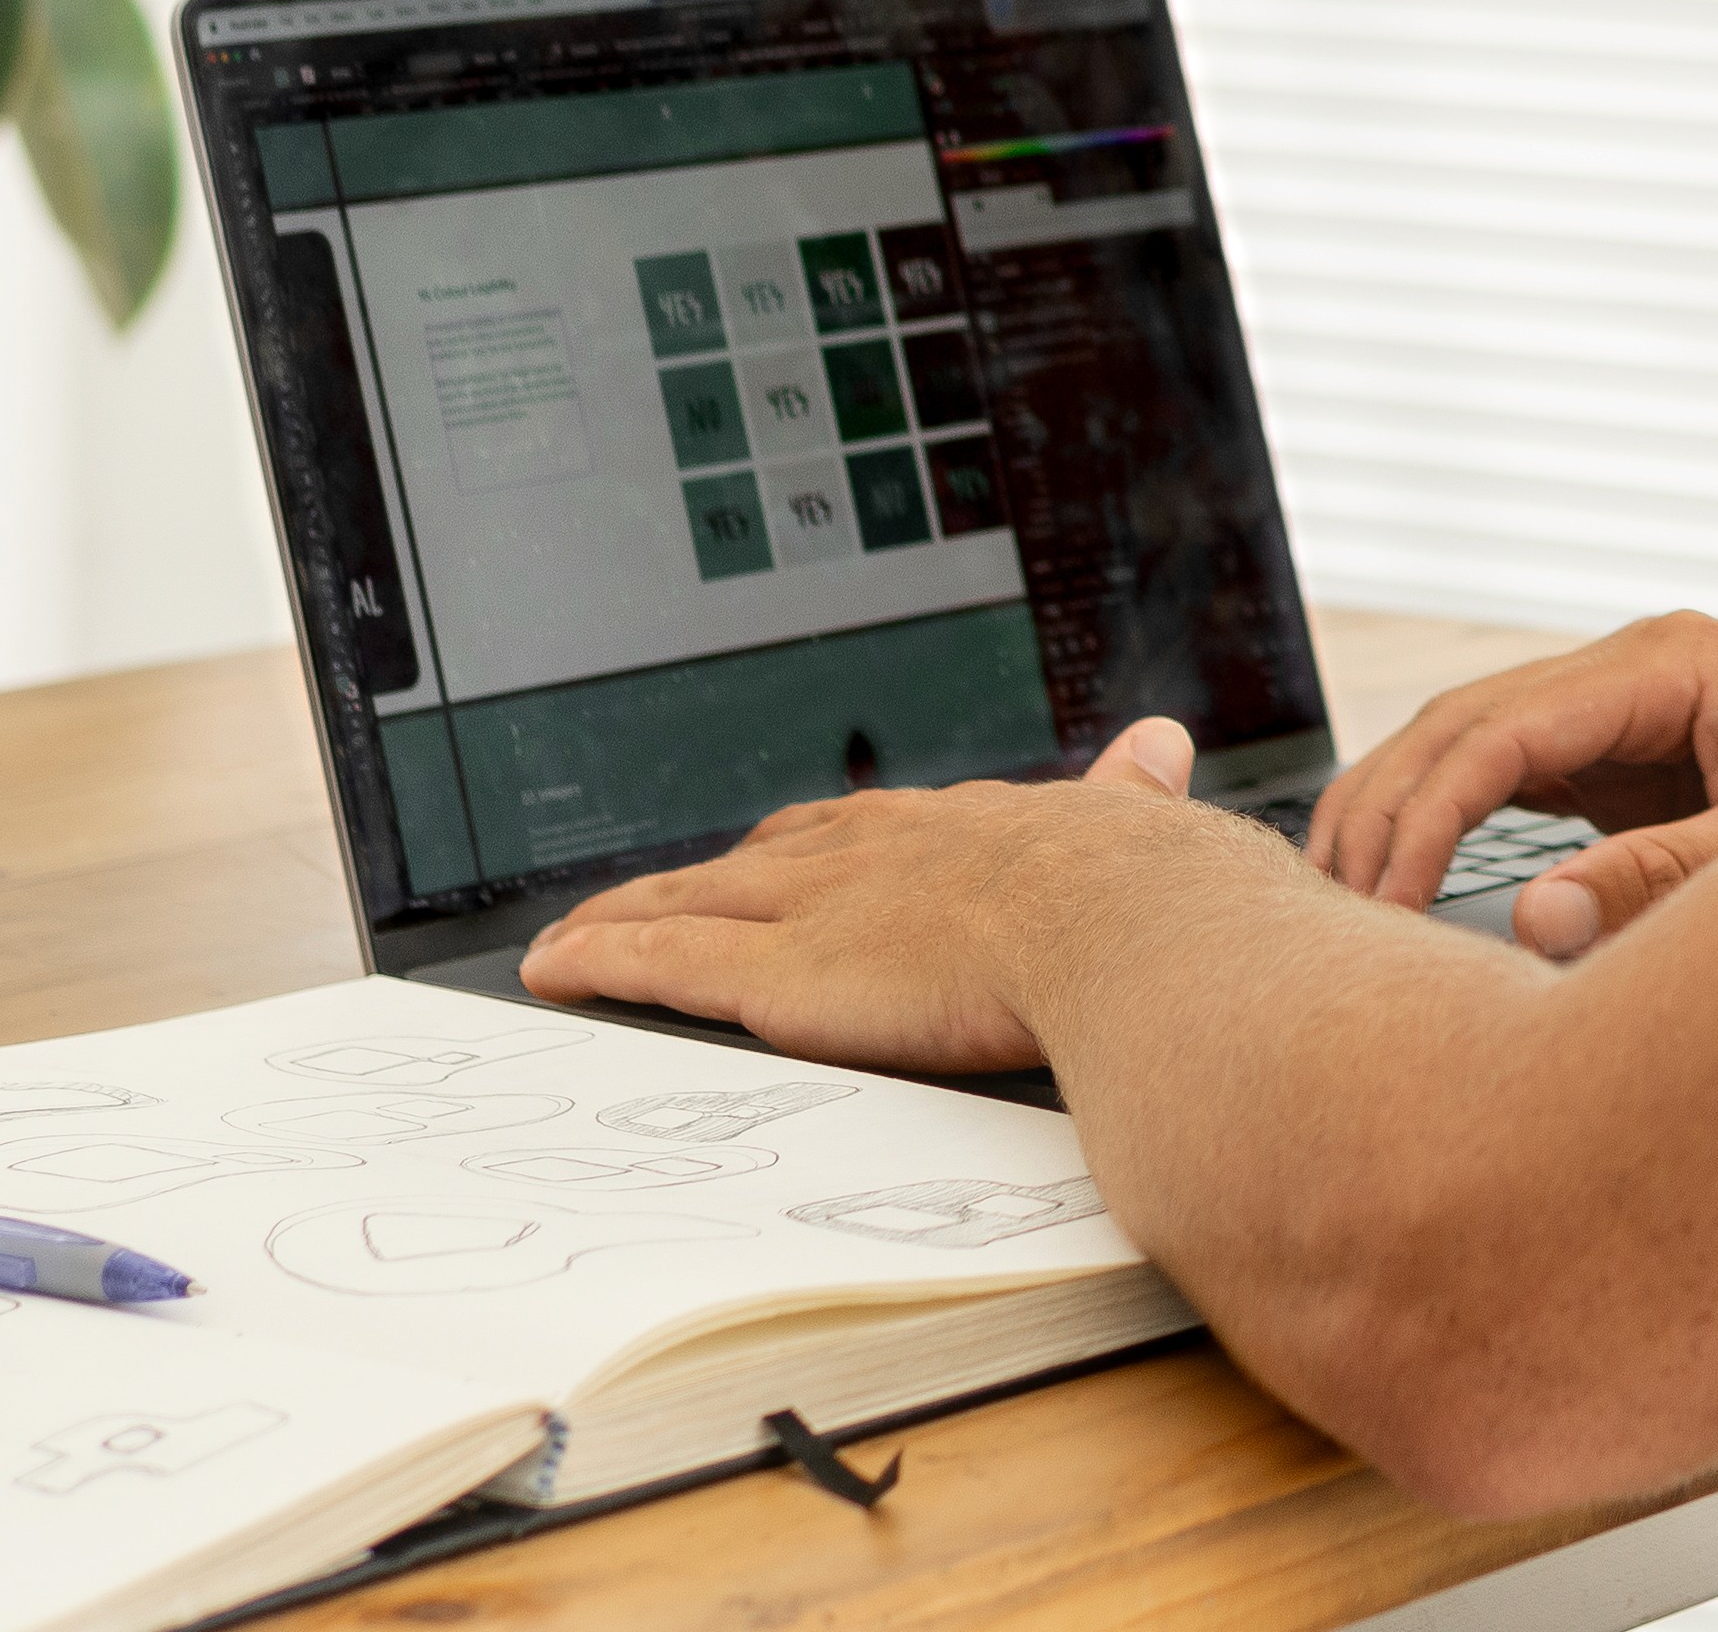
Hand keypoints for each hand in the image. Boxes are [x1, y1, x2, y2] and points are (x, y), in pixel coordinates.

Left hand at [519, 718, 1256, 1066]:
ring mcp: (817, 907)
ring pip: (691, 903)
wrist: (1123, 924)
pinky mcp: (777, 974)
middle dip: (710, 878)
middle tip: (659, 893)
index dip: (821, 845)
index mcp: (966, 824)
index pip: (870, 828)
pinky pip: (661, 964)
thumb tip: (1162, 744)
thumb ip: (1133, 794)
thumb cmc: (1152, 898)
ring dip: (630, 914)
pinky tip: (554, 969)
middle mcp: (876, 850)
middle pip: (765, 856)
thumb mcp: (1141, 829)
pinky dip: (599, 962)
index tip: (791, 854)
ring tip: (580, 935)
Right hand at [1310, 613, 1717, 960]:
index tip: (1385, 900)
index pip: (1503, 726)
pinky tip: (1404, 884)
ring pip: (1470, 743)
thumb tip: (1534, 924)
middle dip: (1386, 808)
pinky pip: (1511, 778)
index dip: (1429, 813)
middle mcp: (1630, 668)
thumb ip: (1660, 882)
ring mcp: (1621, 705)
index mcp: (1666, 661)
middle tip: (1331, 911)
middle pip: (1463, 721)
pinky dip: (1450, 824)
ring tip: (1341, 901)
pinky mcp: (1623, 752)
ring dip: (1401, 811)